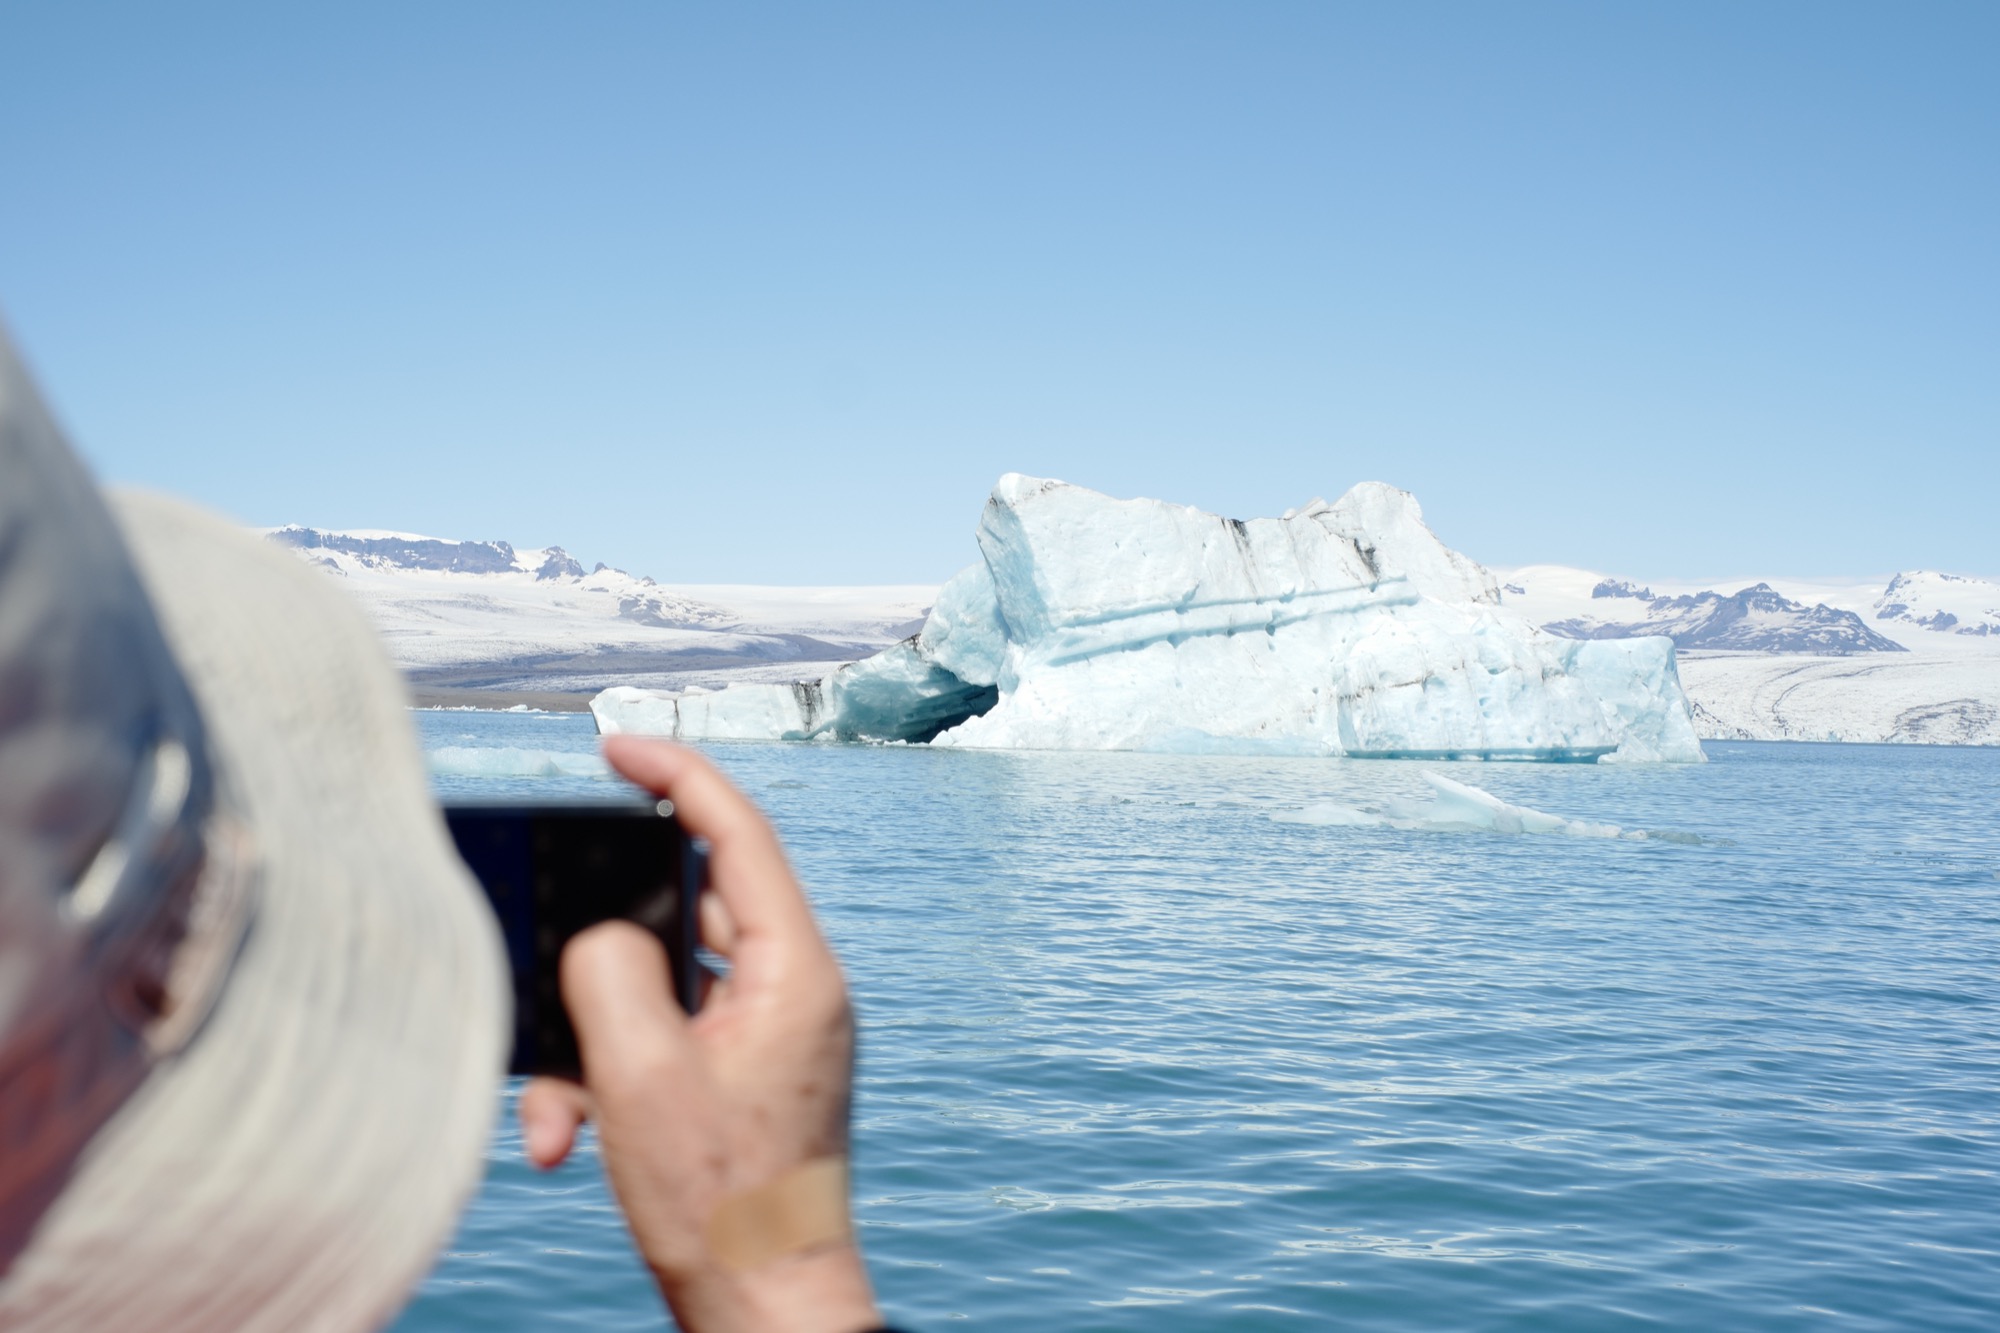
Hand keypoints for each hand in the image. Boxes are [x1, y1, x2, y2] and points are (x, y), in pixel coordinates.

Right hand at [518, 737, 879, 1332]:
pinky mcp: (744, 1073)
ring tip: (558, 1114)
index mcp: (794, 971)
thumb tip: (602, 934)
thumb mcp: (639, 1078)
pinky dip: (611, 1075)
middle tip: (554, 965)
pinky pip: (667, 1041)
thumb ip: (609, 971)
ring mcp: (770, 1032)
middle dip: (600, 950)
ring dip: (591, 1039)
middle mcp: (792, 989)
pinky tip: (567, 1135)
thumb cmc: (719, 1201)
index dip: (676, 775)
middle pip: (688, 911)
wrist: (761, 1302)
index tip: (616, 745)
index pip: (739, 833)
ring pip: (662, 987)